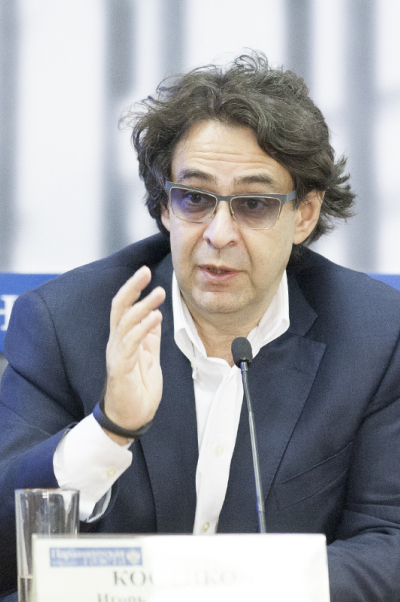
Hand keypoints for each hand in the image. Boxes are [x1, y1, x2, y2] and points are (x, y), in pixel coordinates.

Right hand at [103, 266, 165, 444]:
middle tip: (144, 272)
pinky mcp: (120, 369)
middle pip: (119, 308)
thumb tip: (155, 315)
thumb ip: (150, 337)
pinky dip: (143, 328)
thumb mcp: (149, 357)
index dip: (133, 289)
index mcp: (123, 340)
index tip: (145, 273)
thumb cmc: (138, 389)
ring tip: (159, 293)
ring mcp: (117, 355)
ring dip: (143, 306)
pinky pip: (130, 344)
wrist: (130, 419)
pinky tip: (155, 318)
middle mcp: (116, 344)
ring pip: (126, 322)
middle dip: (131, 288)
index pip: (124, 308)